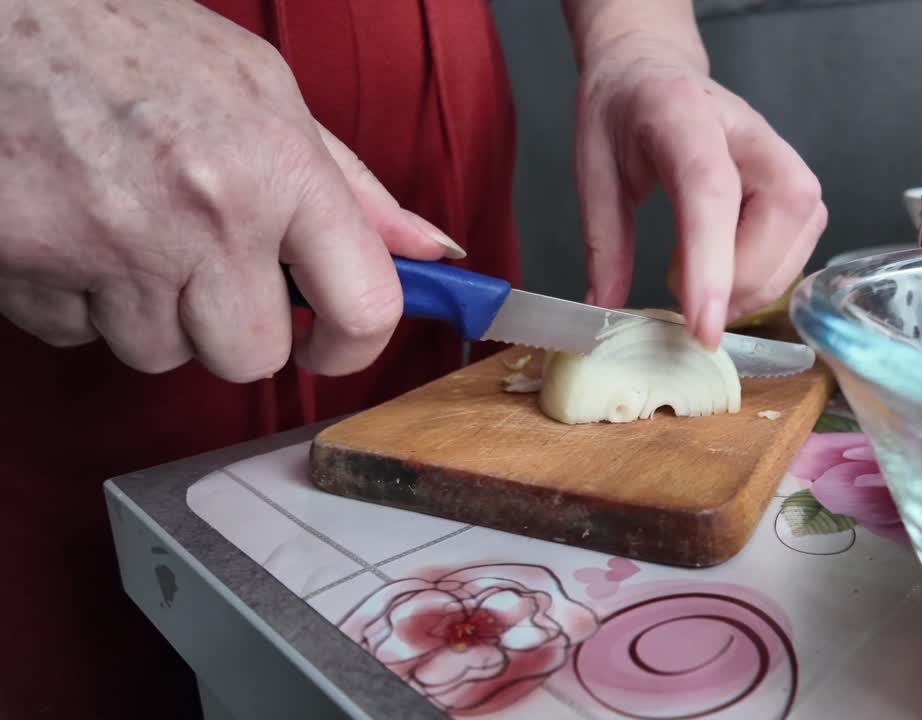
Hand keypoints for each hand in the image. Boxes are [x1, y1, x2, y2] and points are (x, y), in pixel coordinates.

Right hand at [0, 0, 463, 380]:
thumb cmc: (127, 40)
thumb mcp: (260, 88)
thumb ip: (348, 183)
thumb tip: (429, 250)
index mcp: (278, 165)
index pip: (364, 305)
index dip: (354, 345)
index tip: (331, 343)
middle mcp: (208, 213)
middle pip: (251, 356)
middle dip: (230, 327)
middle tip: (202, 264)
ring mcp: (118, 247)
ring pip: (160, 354)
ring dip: (146, 312)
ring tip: (124, 228)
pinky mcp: (34, 268)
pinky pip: (78, 337)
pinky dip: (75, 300)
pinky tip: (71, 233)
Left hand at [569, 20, 826, 348]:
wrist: (650, 68)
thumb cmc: (621, 113)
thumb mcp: (593, 171)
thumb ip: (602, 243)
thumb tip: (604, 308)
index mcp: (681, 115)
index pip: (712, 190)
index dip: (712, 262)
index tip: (703, 327)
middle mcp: (746, 128)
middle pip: (781, 209)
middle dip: (743, 278)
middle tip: (693, 308)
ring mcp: (779, 150)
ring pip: (803, 226)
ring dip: (759, 280)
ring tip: (707, 293)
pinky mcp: (794, 177)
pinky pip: (803, 235)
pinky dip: (770, 271)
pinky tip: (730, 271)